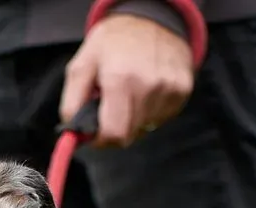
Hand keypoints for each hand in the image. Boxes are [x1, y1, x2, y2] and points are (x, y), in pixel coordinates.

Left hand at [58, 13, 195, 148]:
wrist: (152, 18)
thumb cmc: (114, 41)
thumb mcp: (82, 64)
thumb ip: (72, 103)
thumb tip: (75, 134)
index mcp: (120, 79)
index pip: (114, 134)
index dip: (101, 140)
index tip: (95, 133)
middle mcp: (148, 86)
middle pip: (129, 135)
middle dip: (115, 128)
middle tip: (110, 107)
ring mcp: (169, 89)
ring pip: (145, 128)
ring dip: (133, 119)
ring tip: (129, 93)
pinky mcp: (183, 90)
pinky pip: (161, 118)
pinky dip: (149, 111)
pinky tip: (145, 91)